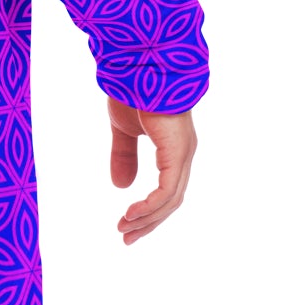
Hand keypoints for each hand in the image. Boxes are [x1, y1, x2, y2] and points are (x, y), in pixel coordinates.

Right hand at [107, 97, 196, 243]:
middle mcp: (183, 155)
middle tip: (127, 237)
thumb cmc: (133, 90)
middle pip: (171, 201)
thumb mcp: (123, 129)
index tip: (126, 224)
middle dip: (148, 222)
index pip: (166, 190)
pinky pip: (167, 190)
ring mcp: (182, 154)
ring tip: (125, 229)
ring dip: (147, 218)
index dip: (148, 210)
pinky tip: (132, 213)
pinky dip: (150, 205)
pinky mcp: (177, 153)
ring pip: (170, 200)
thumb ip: (124, 155)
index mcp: (173, 149)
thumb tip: (121, 186)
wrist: (139, 66)